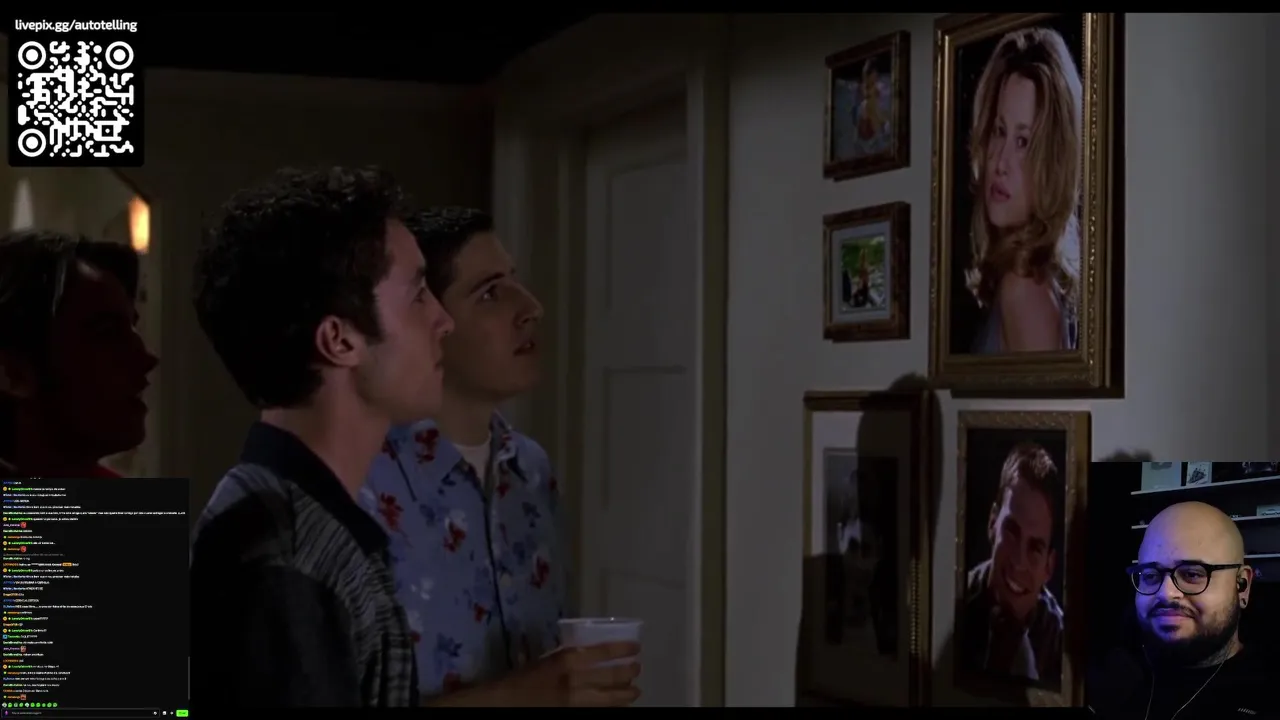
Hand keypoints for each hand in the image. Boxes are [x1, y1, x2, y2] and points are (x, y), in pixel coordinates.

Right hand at [502, 641, 640, 706]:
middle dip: (627, 672)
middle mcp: (574, 680)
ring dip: (624, 694)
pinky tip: (618, 706)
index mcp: (566, 660)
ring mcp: (574, 701)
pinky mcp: (573, 713)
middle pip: (610, 676)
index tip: (636, 648)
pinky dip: (610, 708)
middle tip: (637, 669)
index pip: (602, 652)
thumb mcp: (547, 659)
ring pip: (608, 698)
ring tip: (635, 691)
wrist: (506, 702)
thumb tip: (588, 653)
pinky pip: (597, 711)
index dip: (622, 649)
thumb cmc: (523, 678)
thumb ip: (567, 657)